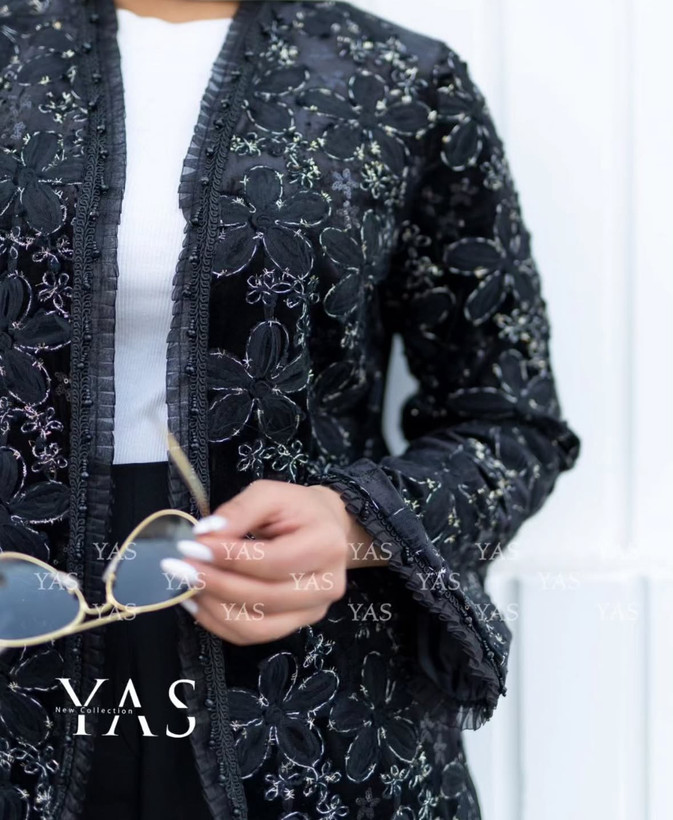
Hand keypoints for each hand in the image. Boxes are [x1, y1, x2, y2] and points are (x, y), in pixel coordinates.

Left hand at [161, 480, 386, 645]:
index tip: (193, 547)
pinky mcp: (297, 625)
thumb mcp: (270, 494)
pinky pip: (253, 636)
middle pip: (266, 598)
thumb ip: (239, 510)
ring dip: (215, 608)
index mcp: (327, 546)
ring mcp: (313, 611)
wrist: (324, 527)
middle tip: (181, 567)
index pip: (273, 561)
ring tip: (186, 585)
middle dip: (217, 583)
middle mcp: (328, 585)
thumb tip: (205, 535)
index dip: (230, 557)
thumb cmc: (296, 508)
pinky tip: (198, 602)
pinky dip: (219, 623)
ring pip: (258, 627)